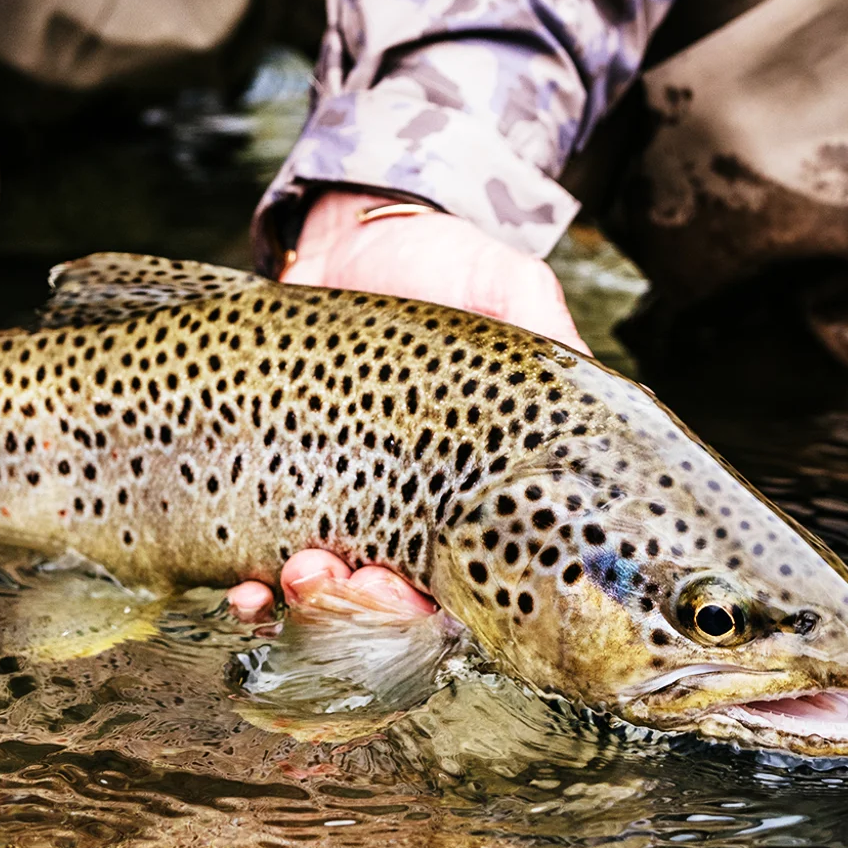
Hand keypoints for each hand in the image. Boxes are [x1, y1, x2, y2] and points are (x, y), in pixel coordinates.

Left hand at [226, 190, 580, 619]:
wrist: (353, 233)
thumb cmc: (447, 263)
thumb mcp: (512, 291)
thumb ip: (549, 340)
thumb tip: (603, 401)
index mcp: (477, 493)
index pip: (469, 586)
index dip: (436, 611)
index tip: (408, 597)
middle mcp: (413, 516)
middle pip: (392, 609)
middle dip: (361, 615)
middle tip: (333, 583)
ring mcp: (343, 507)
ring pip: (328, 599)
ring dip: (307, 610)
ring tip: (292, 580)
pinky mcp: (281, 488)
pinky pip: (263, 563)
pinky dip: (253, 593)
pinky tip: (245, 589)